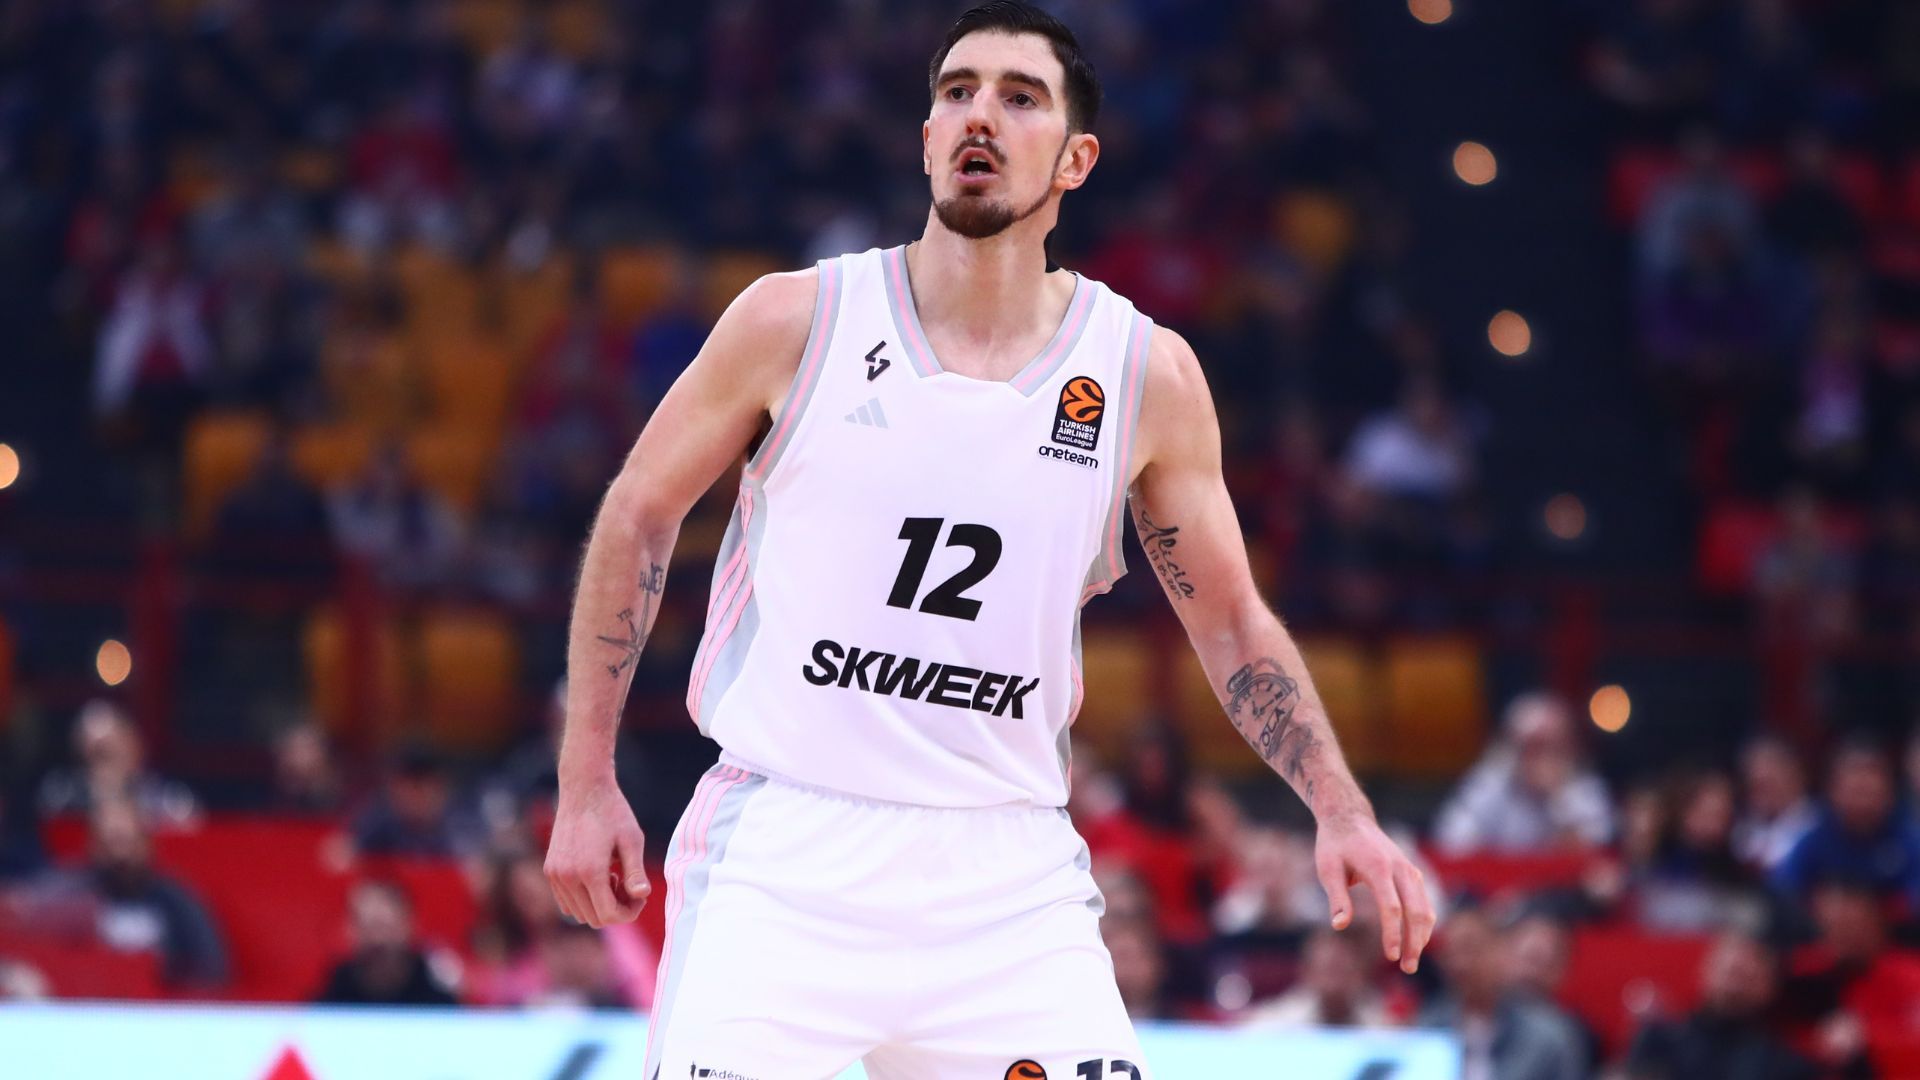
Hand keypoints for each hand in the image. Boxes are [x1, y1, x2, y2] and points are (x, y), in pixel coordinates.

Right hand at [544, 772, 649, 927]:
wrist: (583, 789)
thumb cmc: (613, 812)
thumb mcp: (632, 840)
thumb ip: (636, 872)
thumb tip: (643, 896)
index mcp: (590, 871)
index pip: (608, 916)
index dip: (629, 912)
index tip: (640, 894)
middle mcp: (567, 877)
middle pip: (594, 919)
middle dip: (616, 909)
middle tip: (628, 884)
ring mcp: (555, 875)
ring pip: (579, 914)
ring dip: (599, 904)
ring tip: (613, 877)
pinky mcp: (550, 870)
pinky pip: (566, 902)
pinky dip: (584, 899)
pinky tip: (597, 876)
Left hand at [1314, 814, 1436, 973]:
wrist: (1349, 817)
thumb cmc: (1334, 845)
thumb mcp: (1327, 868)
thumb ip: (1336, 897)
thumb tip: (1340, 925)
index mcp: (1378, 867)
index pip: (1391, 907)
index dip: (1393, 933)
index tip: (1391, 956)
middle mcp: (1400, 868)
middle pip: (1416, 911)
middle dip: (1415, 942)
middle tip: (1407, 968)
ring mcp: (1409, 870)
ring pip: (1425, 908)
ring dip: (1422, 936)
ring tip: (1410, 962)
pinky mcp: (1412, 873)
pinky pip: (1424, 901)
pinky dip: (1423, 923)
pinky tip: (1416, 941)